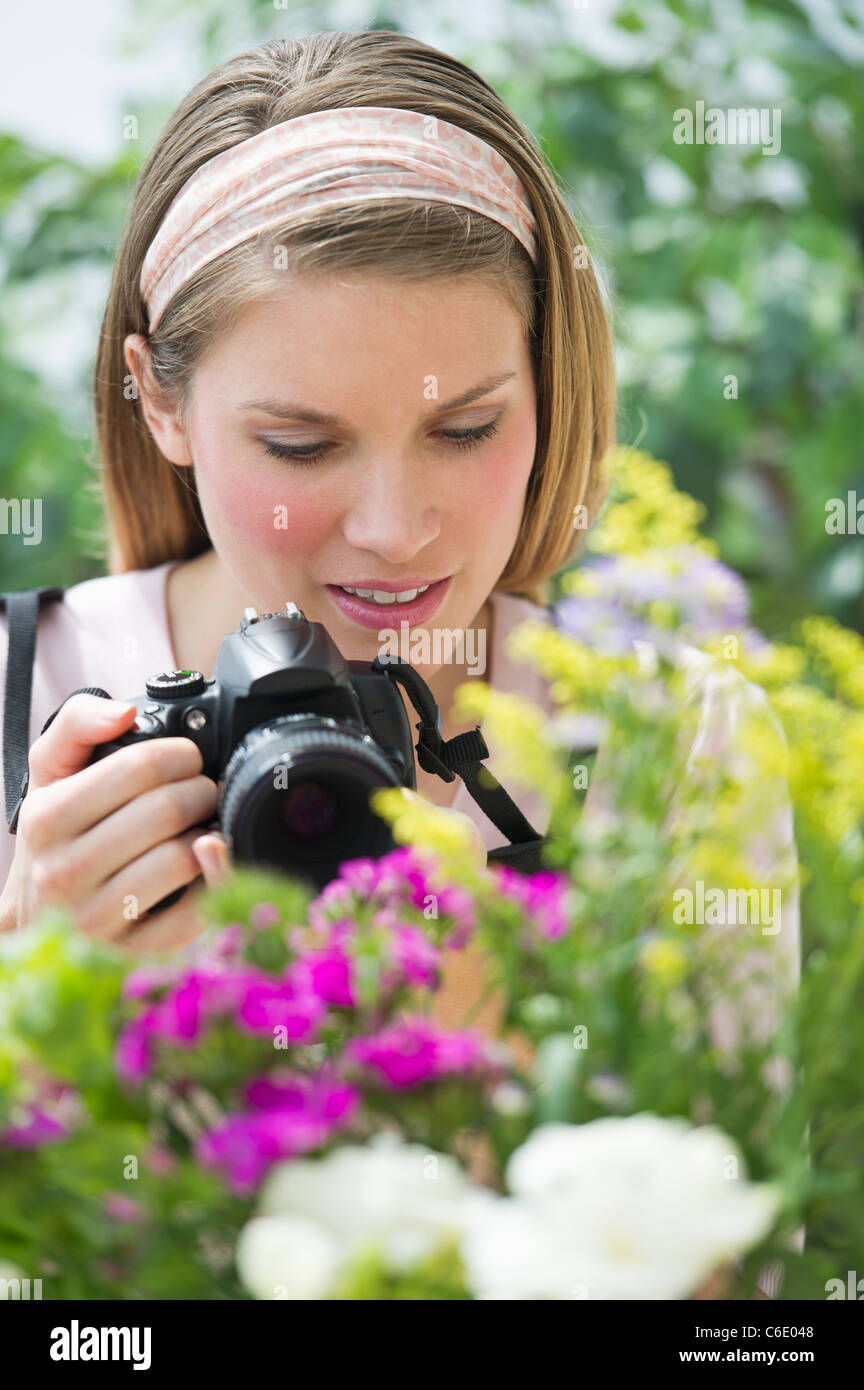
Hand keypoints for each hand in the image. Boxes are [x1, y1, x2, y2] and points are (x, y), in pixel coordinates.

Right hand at [0, 692, 221, 953]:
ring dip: (206, 833)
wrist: (34, 914)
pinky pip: (197, 912)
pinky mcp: (132, 952)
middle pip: (168, 810)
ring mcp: (97, 918)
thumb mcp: (49, 772)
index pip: (140, 768)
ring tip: (197, 827)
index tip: (186, 760)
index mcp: (48, 819)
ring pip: (183, 858)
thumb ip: (78, 724)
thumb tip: (124, 712)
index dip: (180, 755)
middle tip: (200, 793)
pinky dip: (214, 880)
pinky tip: (203, 864)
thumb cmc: (55, 837)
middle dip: (200, 791)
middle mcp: (65, 872)